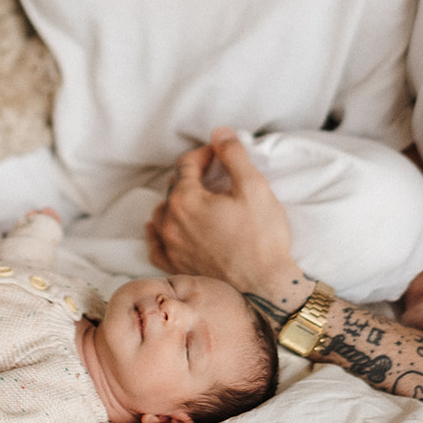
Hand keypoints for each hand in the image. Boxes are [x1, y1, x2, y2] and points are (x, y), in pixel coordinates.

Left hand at [147, 127, 295, 298]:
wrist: (265, 288)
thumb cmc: (262, 238)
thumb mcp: (254, 187)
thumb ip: (234, 155)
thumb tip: (219, 133)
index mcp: (186, 200)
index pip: (186, 165)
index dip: (204, 154)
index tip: (220, 153)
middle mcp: (171, 223)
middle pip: (174, 187)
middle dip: (192, 176)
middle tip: (214, 174)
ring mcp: (171, 248)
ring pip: (162, 215)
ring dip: (175, 201)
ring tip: (195, 198)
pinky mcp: (177, 267)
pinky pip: (156, 246)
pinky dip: (159, 233)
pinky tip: (164, 229)